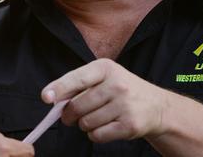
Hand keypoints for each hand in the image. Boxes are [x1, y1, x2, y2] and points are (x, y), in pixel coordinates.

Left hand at [42, 58, 170, 142]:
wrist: (156, 106)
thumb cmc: (121, 90)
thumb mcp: (103, 77)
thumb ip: (78, 85)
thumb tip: (53, 99)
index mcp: (105, 68)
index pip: (77, 78)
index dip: (59, 88)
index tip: (46, 97)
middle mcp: (116, 84)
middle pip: (77, 106)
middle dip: (69, 114)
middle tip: (71, 116)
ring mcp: (125, 105)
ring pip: (86, 123)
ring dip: (84, 125)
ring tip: (96, 118)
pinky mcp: (130, 125)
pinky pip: (97, 135)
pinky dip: (95, 134)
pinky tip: (105, 126)